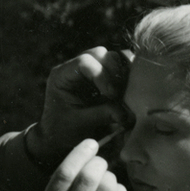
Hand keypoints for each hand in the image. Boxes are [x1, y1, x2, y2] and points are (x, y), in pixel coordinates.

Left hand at [27, 47, 130, 166]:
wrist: (60, 136)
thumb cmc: (63, 130)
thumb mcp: (81, 123)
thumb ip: (103, 114)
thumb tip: (127, 114)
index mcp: (62, 75)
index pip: (84, 62)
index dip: (101, 74)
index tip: (111, 94)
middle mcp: (75, 67)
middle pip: (99, 54)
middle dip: (114, 72)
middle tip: (119, 94)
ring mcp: (89, 69)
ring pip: (111, 58)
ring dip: (122, 73)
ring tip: (125, 93)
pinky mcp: (101, 76)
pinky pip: (117, 67)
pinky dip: (126, 76)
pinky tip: (129, 91)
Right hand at [29, 139, 127, 190]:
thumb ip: (60, 190)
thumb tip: (87, 154)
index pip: (64, 174)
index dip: (79, 153)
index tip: (90, 144)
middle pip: (88, 178)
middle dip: (98, 163)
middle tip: (100, 162)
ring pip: (107, 188)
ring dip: (110, 176)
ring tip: (106, 178)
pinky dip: (120, 190)